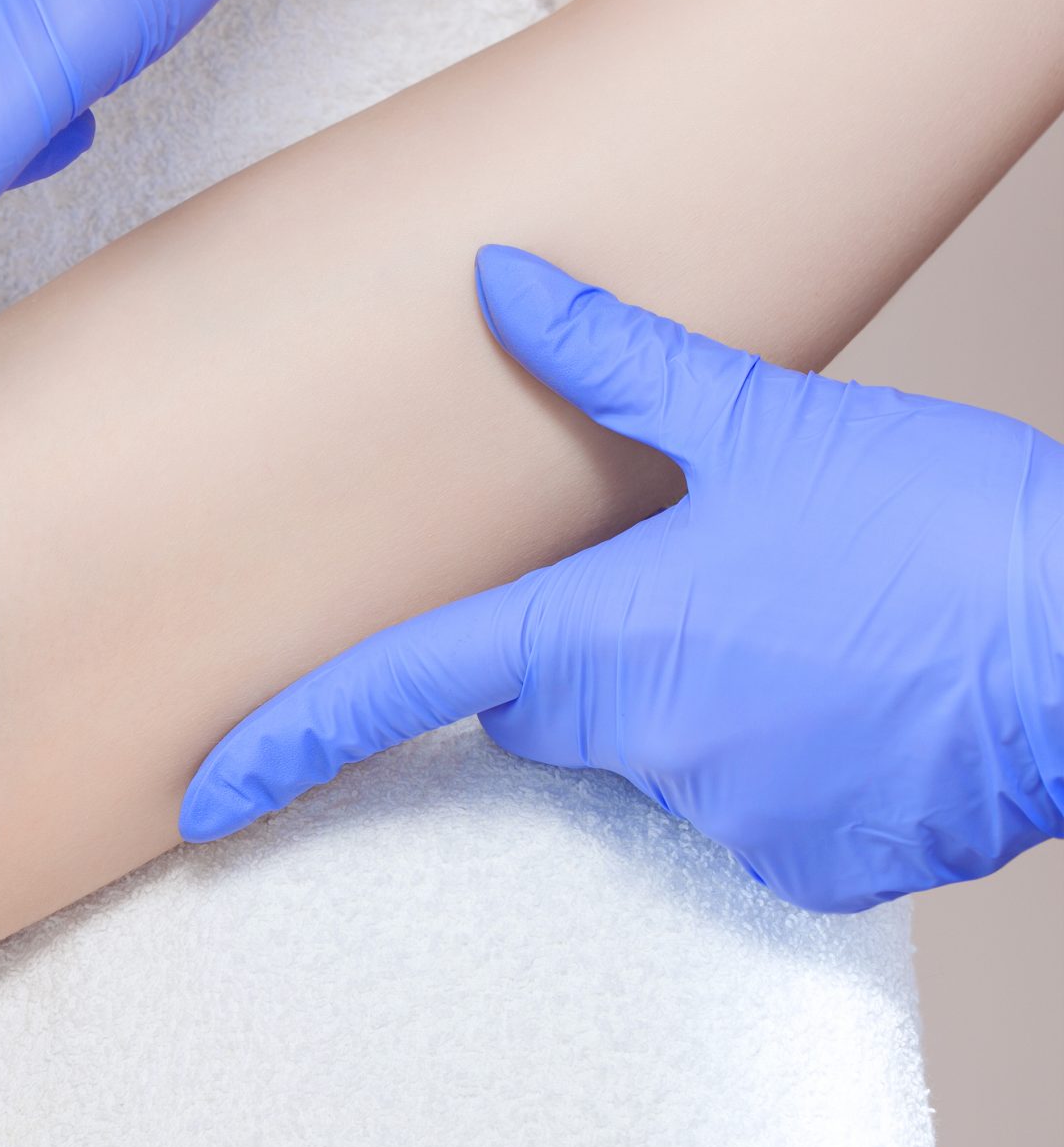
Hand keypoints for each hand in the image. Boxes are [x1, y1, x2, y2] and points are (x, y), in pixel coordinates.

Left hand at [180, 246, 1063, 912]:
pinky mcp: (803, 866)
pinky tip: (858, 694)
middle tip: (708, 575)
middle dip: (588, 648)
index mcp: (597, 635)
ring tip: (811, 620)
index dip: (286, 742)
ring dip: (700, 696)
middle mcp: (638, 740)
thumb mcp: (766, 419)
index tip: (205, 796)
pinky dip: (781, 756)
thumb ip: (613, 361)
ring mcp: (720, 814)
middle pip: (541, 701)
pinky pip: (744, 806)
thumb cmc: (941, 524)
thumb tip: (502, 279)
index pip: (395, 694)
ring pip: (649, 751)